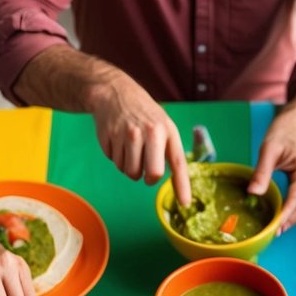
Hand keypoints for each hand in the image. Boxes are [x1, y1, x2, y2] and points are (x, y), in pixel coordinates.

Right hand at [90, 72, 190, 206]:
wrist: (114, 92)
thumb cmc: (144, 115)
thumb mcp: (163, 125)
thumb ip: (169, 151)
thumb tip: (177, 184)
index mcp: (165, 130)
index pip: (177, 162)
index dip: (182, 185)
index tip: (185, 203)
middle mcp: (148, 132)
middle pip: (152, 175)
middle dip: (148, 178)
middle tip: (146, 169)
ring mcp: (127, 134)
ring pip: (130, 172)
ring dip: (130, 166)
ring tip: (130, 148)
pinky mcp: (110, 137)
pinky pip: (114, 162)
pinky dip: (116, 156)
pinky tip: (118, 141)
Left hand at [248, 106, 295, 232]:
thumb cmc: (285, 130)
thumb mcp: (269, 148)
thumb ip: (262, 172)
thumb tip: (253, 194)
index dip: (286, 216)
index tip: (274, 228)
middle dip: (290, 222)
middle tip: (272, 233)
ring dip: (292, 219)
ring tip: (276, 229)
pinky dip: (293, 212)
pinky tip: (281, 217)